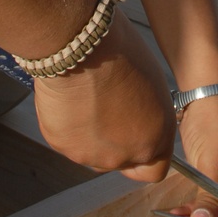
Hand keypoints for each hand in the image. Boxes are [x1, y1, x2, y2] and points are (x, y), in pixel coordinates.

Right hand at [32, 10, 175, 180]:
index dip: (144, 155)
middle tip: (106, 109)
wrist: (82, 46)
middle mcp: (125, 155)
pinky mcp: (63, 146)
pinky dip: (68, 125)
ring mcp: (91, 155)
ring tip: (86, 98)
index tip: (135, 138)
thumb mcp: (151, 83)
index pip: (154, 170)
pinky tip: (70, 98)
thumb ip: (147, 113)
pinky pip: (67, 140)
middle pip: (120, 162)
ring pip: (91, 154)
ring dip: (90, 134)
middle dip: (115, 142)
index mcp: (155, 138)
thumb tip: (139, 116)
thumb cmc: (120, 52)